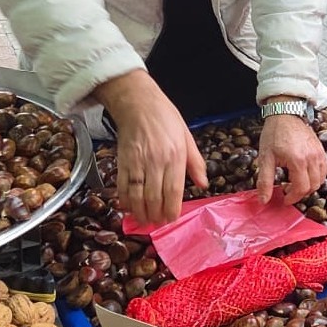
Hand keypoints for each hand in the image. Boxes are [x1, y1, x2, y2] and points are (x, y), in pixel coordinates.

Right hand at [95, 71, 208, 226]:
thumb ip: (195, 163)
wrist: (138, 103)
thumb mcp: (187, 137)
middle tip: (157, 224)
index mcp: (175, 156)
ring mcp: (137, 162)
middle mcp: (156, 161)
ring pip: (137, 195)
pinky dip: (125, 200)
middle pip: (154, 197)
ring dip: (140, 212)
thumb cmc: (165, 118)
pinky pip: (122, 186)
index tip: (171, 220)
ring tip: (144, 221)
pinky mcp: (122, 161)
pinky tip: (129, 208)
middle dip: (155, 215)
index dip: (171, 209)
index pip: (173, 190)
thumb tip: (203, 185)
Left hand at [254, 110, 326, 204]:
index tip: (284, 199)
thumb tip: (264, 201)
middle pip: (313, 186)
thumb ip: (265, 181)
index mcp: (298, 161)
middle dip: (301, 193)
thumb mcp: (265, 158)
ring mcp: (319, 153)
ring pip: (320, 179)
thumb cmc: (274, 134)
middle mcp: (312, 158)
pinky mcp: (322, 150)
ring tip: (296, 183)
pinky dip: (316, 177)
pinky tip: (304, 174)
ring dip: (310, 186)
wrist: (285, 114)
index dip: (293, 198)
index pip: (301, 188)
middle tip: (289, 192)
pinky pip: (324, 169)